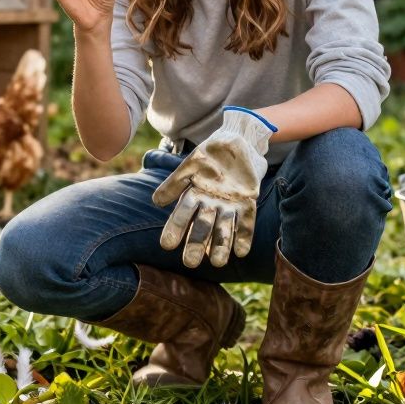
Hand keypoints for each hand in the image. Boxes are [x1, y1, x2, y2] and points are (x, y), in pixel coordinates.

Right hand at [152, 107, 276, 267]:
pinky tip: (241, 252)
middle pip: (202, 227)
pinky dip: (244, 236)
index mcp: (194, 195)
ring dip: (221, 245)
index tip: (166, 245)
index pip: (182, 215)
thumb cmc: (212, 152)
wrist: (241, 140)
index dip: (174, 229)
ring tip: (218, 263)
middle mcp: (211, 204)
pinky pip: (246, 222)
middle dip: (196, 244)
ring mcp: (230, 205)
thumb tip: (156, 202)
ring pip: (224, 229)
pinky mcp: (248, 203)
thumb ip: (176, 182)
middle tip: (190, 263)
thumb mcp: (192, 163)